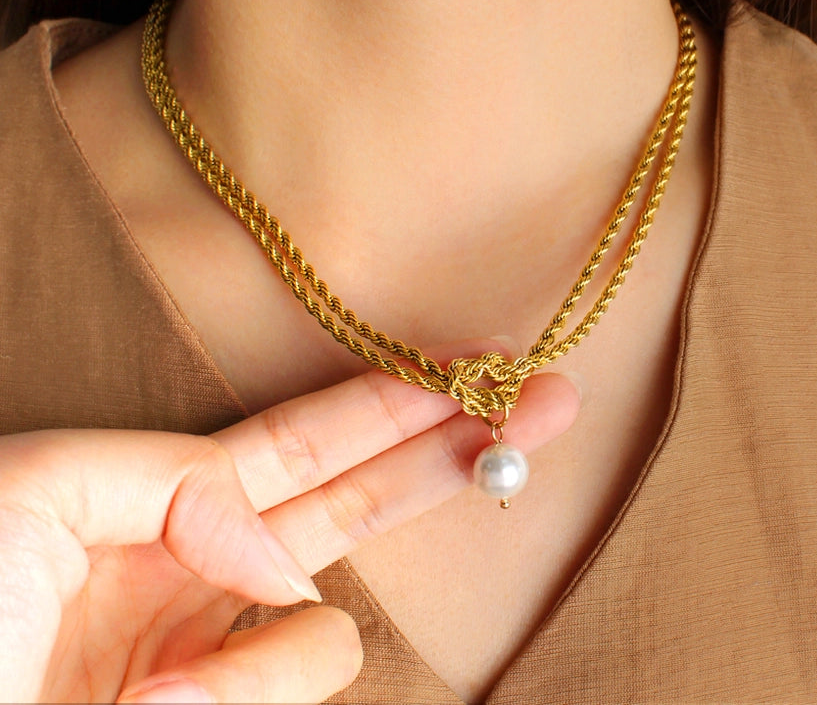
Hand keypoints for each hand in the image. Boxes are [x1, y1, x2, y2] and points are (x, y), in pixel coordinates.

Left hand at [0, 341, 579, 703]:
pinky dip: (232, 698)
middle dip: (455, 446)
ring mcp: (221, 658)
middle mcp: (204, 573)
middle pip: (364, 497)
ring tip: (146, 695)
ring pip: (321, 631)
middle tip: (546, 401)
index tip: (465, 365)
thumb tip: (282, 557)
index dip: (385, 400)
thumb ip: (177, 483)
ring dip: (251, 659)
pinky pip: (292, 688)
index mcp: (159, 503)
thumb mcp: (35, 489)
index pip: (303, 439)